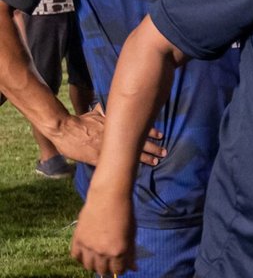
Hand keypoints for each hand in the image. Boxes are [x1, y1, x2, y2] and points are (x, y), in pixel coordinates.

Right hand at [49, 108, 166, 167]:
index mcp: (115, 126)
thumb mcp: (94, 113)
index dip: (150, 132)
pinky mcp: (98, 158)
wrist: (64, 129)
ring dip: (145, 157)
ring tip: (156, 161)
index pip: (137, 128)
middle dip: (152, 147)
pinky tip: (135, 171)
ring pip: (130, 154)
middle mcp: (114, 137)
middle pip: (138, 142)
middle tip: (164, 151)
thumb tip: (108, 106)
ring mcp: (107, 148)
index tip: (161, 135)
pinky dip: (126, 167)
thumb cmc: (79, 121)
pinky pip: (115, 164)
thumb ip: (104, 112)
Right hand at [71, 194, 136, 274]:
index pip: (118, 271)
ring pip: (89, 266)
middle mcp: (102, 252)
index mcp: (119, 251)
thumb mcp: (132, 235)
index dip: (121, 269)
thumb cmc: (125, 214)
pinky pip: (76, 256)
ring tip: (99, 260)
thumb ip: (131, 253)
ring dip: (94, 266)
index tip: (121, 265)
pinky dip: (81, 258)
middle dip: (108, 269)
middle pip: (102, 271)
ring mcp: (88, 246)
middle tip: (110, 263)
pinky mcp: (77, 239)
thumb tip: (133, 268)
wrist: (108, 198)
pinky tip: (87, 254)